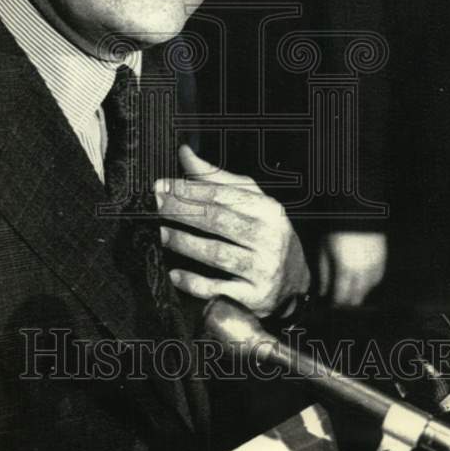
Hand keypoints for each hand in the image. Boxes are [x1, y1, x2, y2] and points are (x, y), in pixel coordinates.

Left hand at [155, 145, 310, 317]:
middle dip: (180, 211)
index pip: (221, 194)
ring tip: (160, 234)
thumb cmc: (266, 234)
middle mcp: (268, 237)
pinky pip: (217, 288)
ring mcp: (263, 268)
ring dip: (183, 242)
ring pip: (215, 253)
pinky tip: (174, 273)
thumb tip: (185, 153)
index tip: (161, 186)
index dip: (188, 189)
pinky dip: (193, 282)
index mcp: (267, 209)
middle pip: (216, 220)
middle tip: (154, 206)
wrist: (294, 283)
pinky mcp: (255, 297)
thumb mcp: (250, 201)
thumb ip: (216, 178)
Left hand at [317, 231, 386, 306]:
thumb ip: (323, 274)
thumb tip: (322, 293)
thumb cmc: (335, 231)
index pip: (341, 297)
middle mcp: (362, 272)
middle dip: (346, 302)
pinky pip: (376, 279)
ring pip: (368, 290)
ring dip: (358, 293)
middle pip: (356, 297)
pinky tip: (361, 281)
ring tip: (349, 292)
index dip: (335, 304)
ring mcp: (375, 266)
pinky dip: (368, 283)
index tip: (330, 305)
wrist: (356, 213)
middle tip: (339, 302)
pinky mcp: (382, 260)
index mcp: (345, 270)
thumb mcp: (323, 252)